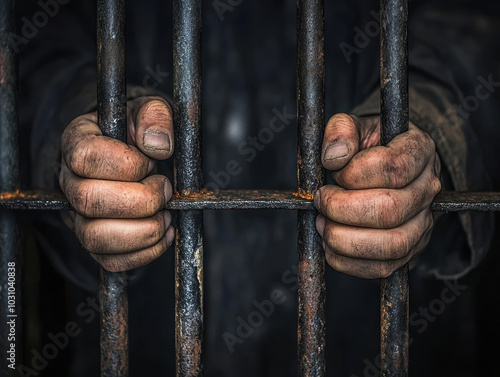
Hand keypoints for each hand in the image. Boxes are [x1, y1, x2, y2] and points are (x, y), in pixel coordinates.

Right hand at [60, 96, 174, 271]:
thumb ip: (154, 115)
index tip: (152, 162)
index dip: (127, 164)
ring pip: (94, 238)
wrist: (130, 151)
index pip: (85, 157)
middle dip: (141, 200)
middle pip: (88, 201)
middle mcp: (70, 181)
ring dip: (142, 232)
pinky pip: (111, 261)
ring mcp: (78, 215)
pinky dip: (145, 253)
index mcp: (77, 142)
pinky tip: (165, 232)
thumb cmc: (138, 129)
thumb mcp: (148, 109)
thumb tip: (158, 146)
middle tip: (166, 190)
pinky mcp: (97, 240)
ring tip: (166, 215)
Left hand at [314, 114, 440, 278]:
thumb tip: (333, 157)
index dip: (353, 174)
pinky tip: (329, 243)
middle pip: (390, 210)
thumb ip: (341, 130)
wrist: (386, 166)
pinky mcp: (408, 251)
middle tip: (320, 199)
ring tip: (322, 222)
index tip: (333, 171)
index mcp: (420, 151)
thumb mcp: (355, 126)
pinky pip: (381, 268)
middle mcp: (428, 189)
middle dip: (341, 208)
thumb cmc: (368, 146)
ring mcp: (423, 224)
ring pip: (390, 245)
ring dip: (343, 238)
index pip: (392, 169)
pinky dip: (346, 261)